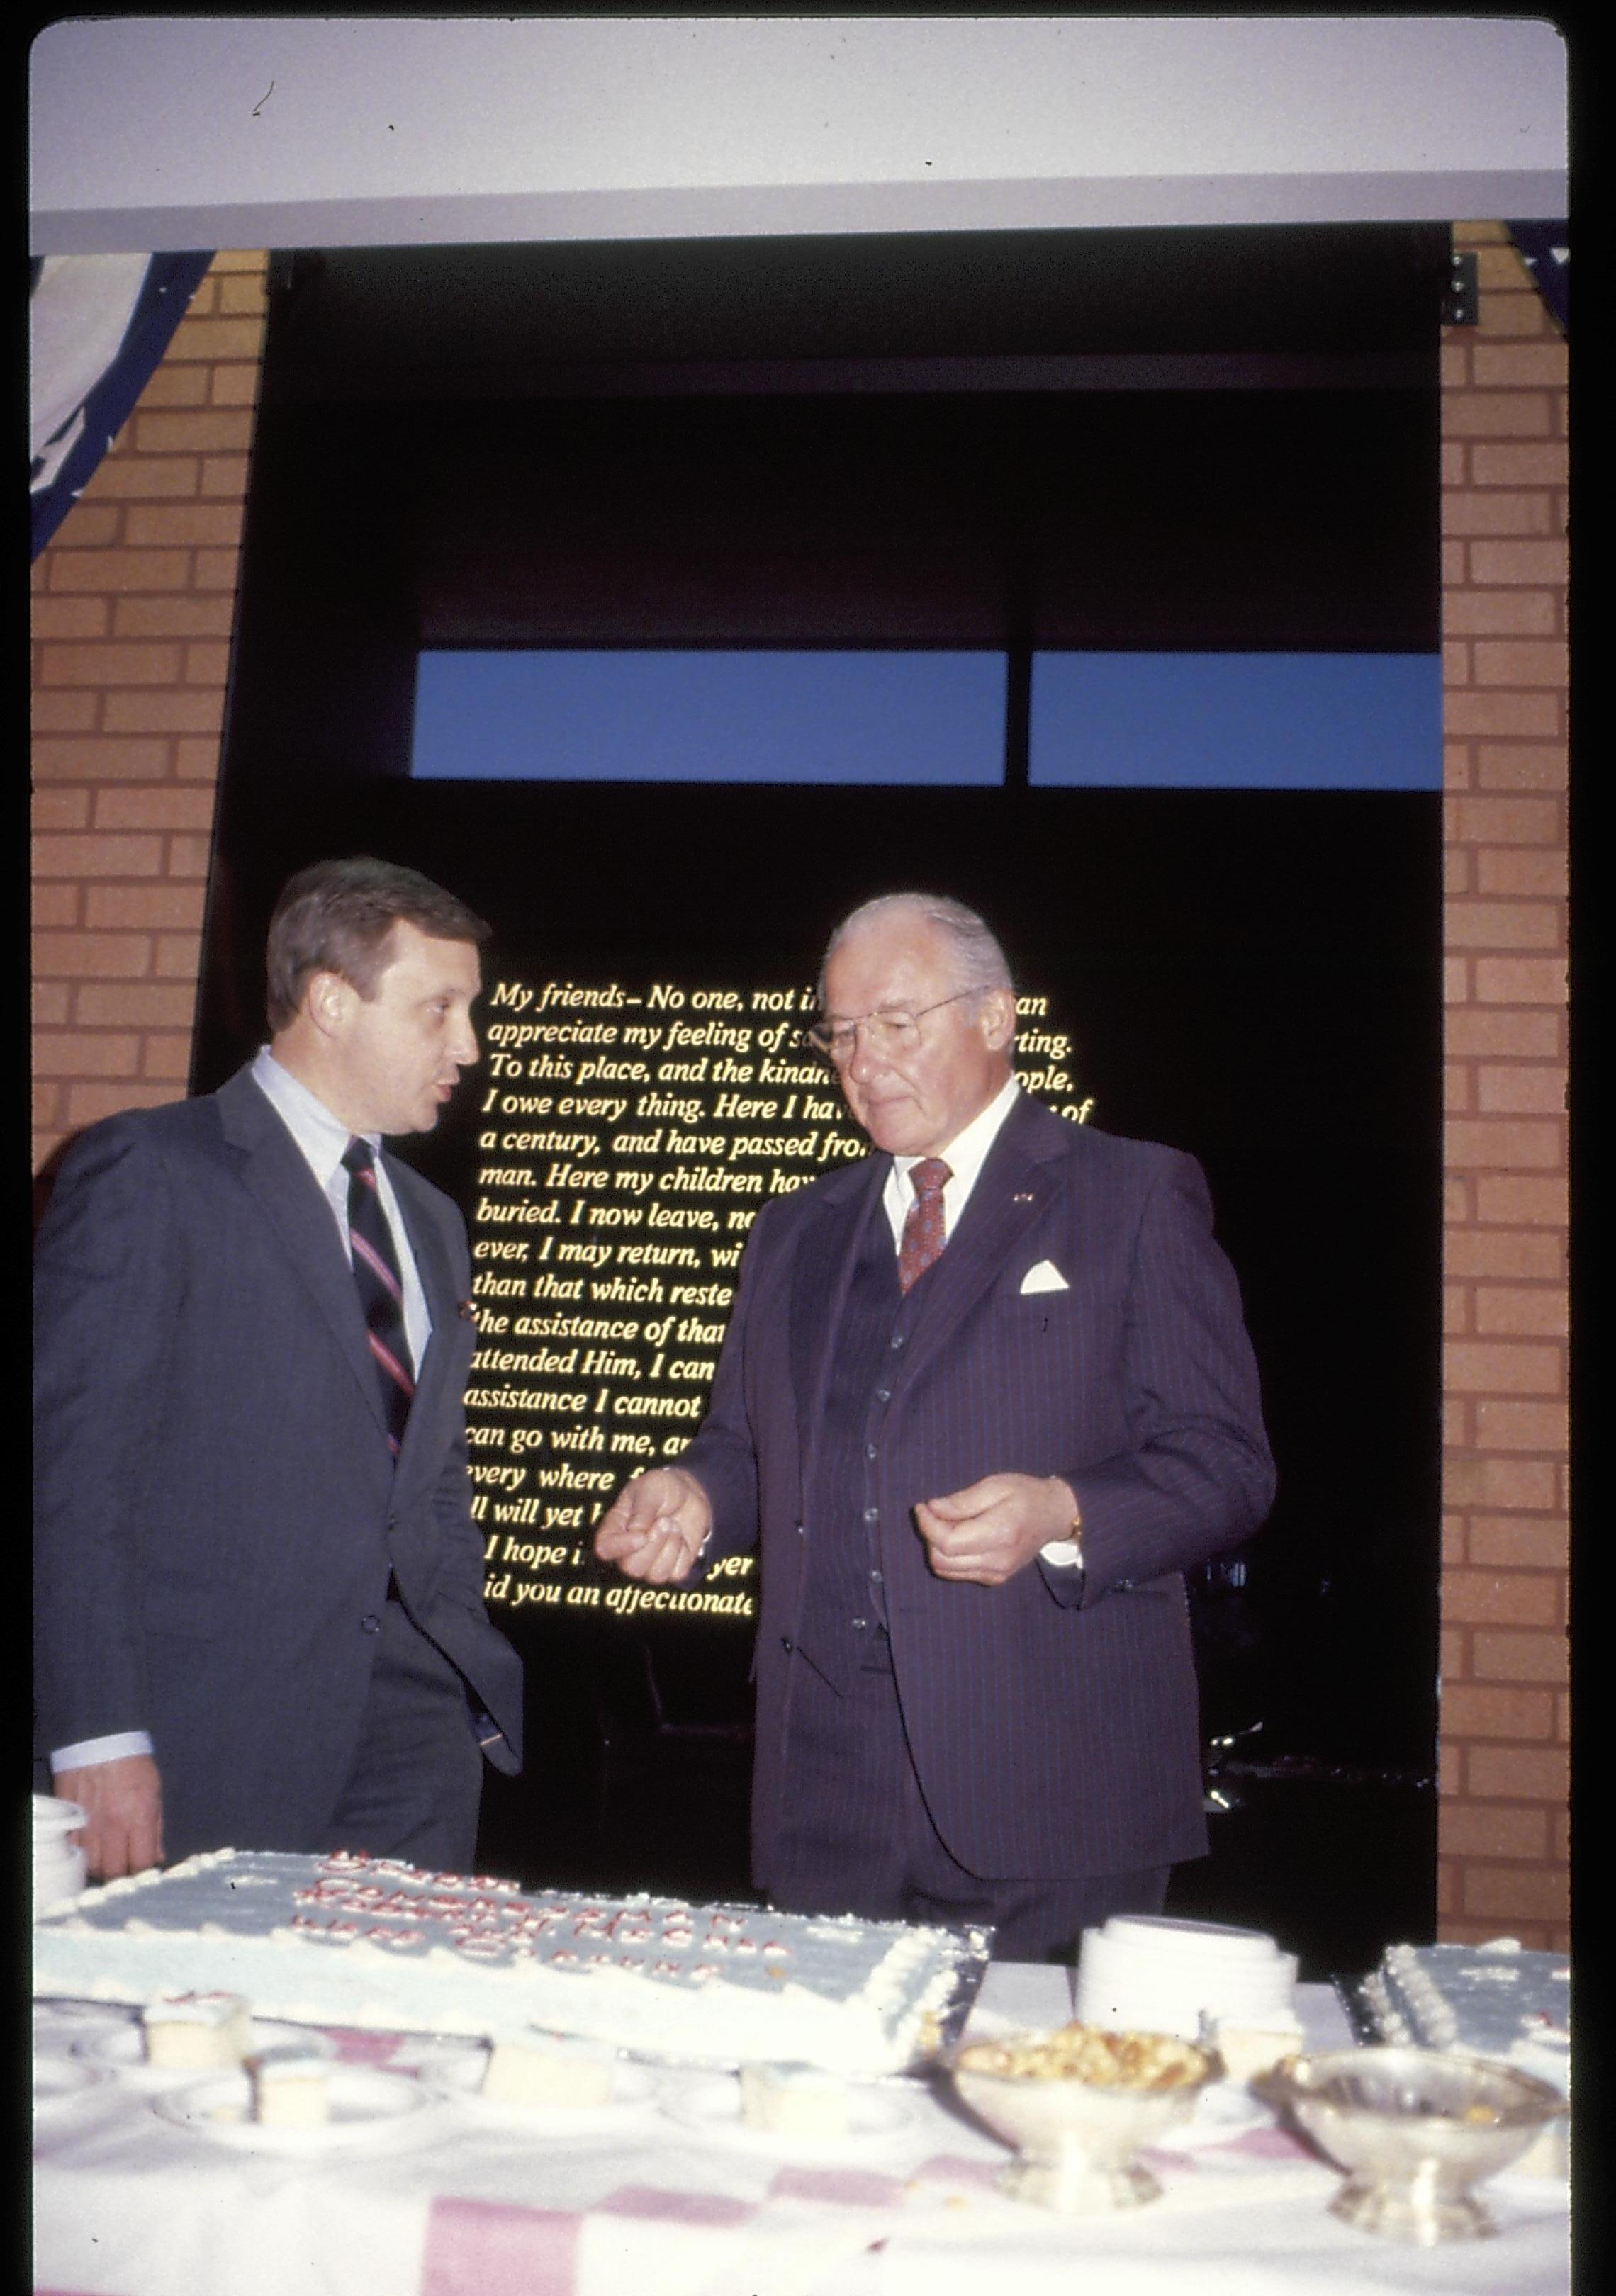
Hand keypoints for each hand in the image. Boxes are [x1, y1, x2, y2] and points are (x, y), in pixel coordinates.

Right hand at [54, 1755, 163, 1880]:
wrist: (99, 1738)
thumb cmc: (131, 1762)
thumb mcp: (154, 1791)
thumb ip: (156, 1828)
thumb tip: (158, 1856)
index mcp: (138, 1816)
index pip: (142, 1863)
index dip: (144, 1870)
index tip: (144, 1868)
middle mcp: (111, 1825)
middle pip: (114, 1871)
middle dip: (122, 1872)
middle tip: (126, 1864)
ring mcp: (87, 1824)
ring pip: (91, 1865)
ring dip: (100, 1864)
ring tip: (108, 1854)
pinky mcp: (69, 1819)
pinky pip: (74, 1849)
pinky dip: (82, 1852)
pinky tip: (91, 1844)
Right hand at [593, 1467, 712, 1583]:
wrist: (688, 1493)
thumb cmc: (662, 1489)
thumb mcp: (650, 1488)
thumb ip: (642, 1510)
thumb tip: (636, 1532)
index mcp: (615, 1529)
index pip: (604, 1549)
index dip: (621, 1547)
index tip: (642, 1535)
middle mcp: (628, 1551)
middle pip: (632, 1568)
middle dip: (654, 1545)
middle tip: (665, 1520)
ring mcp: (650, 1562)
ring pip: (655, 1575)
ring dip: (670, 1547)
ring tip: (673, 1525)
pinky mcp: (671, 1568)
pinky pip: (676, 1573)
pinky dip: (683, 1554)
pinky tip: (680, 1537)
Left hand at [913, 1474, 1078, 1587]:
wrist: (1054, 1515)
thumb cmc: (1026, 1495)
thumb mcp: (995, 1485)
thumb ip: (962, 1500)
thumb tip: (932, 1508)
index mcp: (1000, 1534)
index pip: (948, 1542)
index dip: (927, 1525)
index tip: (922, 1506)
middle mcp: (998, 1560)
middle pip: (942, 1560)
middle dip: (929, 1535)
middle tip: (933, 1512)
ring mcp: (997, 1573)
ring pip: (946, 1570)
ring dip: (936, 1547)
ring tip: (945, 1522)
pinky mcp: (995, 1578)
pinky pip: (958, 1573)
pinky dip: (949, 1556)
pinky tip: (957, 1535)